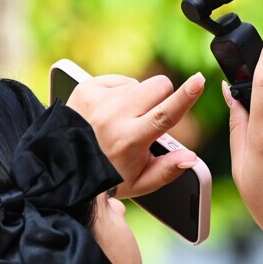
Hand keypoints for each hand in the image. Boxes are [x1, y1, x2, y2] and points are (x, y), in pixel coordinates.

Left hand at [68, 73, 204, 198]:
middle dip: (163, 98)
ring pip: (141, 83)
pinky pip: (121, 80)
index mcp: (129, 141)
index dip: (186, 97)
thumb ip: (168, 171)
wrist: (63, 165)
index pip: (164, 115)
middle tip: (149, 119)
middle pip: (159, 86)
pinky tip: (109, 112)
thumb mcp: (139, 183)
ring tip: (123, 121)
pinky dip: (121, 94)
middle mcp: (113, 117)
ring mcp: (98, 99)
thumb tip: (191, 158)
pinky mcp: (87, 87)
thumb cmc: (105, 175)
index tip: (199, 80)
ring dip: (140, 99)